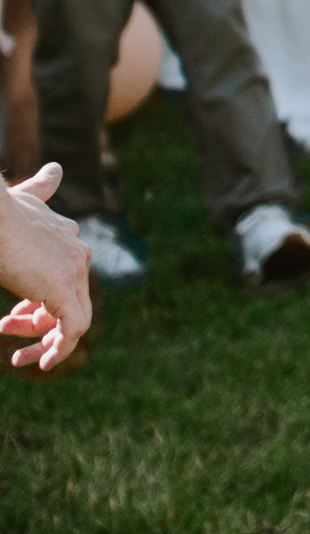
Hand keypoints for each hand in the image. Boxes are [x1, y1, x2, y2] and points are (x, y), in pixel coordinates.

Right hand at [0, 164, 92, 369]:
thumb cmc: (1, 212)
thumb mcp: (25, 198)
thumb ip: (42, 190)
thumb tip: (56, 170)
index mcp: (68, 238)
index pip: (65, 279)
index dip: (39, 303)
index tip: (13, 315)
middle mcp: (78, 254)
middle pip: (69, 300)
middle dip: (38, 322)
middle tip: (7, 328)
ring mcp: (74, 271)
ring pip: (74, 320)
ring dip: (44, 341)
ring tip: (18, 355)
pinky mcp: (65, 289)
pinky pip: (73, 330)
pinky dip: (58, 349)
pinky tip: (39, 363)